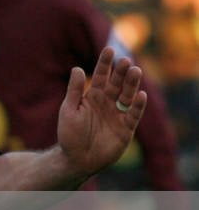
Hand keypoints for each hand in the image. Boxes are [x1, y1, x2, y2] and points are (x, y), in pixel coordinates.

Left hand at [57, 47, 146, 179]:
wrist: (76, 160)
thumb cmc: (69, 134)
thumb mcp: (69, 110)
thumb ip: (74, 90)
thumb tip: (76, 67)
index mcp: (92, 96)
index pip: (100, 76)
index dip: (105, 63)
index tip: (109, 49)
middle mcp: (107, 103)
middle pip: (116, 83)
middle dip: (121, 72)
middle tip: (126, 60)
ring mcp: (117, 115)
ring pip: (127, 95)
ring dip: (132, 84)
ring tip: (136, 70)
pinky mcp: (125, 129)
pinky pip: (133, 115)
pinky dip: (138, 105)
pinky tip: (141, 95)